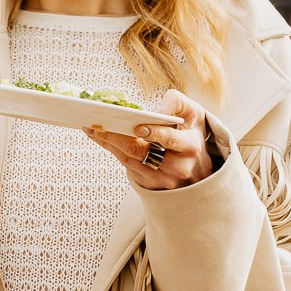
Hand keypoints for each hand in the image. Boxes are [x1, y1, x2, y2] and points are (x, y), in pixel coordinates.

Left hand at [89, 90, 215, 191]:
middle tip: (97, 123)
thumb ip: (175, 103)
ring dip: (108, 143)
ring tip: (91, 128)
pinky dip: (112, 150)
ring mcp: (162, 180)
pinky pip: (127, 166)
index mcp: (190, 147)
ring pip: (129, 160)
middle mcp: (177, 167)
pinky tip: (100, 138)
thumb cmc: (192, 135)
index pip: (170, 140)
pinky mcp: (149, 186)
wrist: (199, 171)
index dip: (154, 133)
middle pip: (141, 152)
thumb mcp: (193, 114)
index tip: (138, 126)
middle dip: (116, 136)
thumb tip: (152, 111)